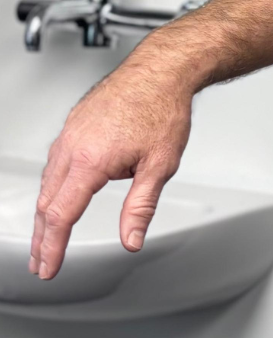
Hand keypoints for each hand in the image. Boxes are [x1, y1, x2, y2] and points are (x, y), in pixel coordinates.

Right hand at [30, 56, 193, 279]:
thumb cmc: (164, 108)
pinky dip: (52, 186)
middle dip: (43, 238)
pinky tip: (59, 194)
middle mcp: (72, 146)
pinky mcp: (74, 124)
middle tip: (42, 263)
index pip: (62, 215)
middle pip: (47, 203)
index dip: (53, 247)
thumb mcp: (160, 164)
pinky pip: (55, 162)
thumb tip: (131, 239)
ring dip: (45, 213)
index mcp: (90, 161)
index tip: (49, 268)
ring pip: (48, 182)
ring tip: (48, 236)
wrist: (161, 69)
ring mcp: (70, 133)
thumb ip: (141, 206)